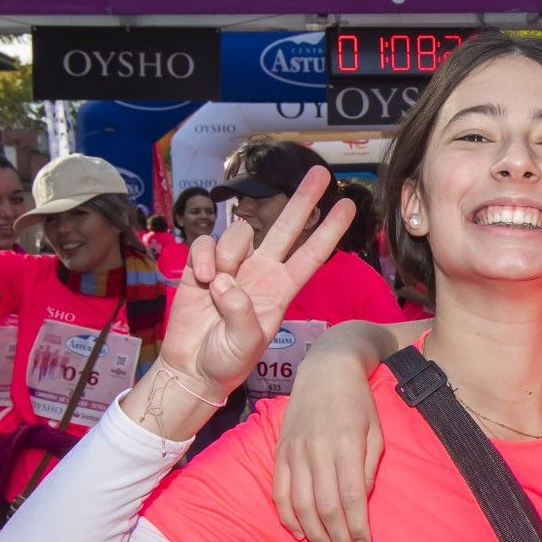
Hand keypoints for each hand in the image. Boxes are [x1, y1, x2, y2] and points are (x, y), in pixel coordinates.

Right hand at [155, 167, 353, 404]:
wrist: (192, 369)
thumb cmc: (226, 361)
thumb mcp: (245, 344)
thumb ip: (241, 314)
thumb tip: (227, 281)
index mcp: (281, 289)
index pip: (311, 254)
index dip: (329, 230)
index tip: (348, 205)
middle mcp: (261, 272)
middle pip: (285, 227)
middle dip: (303, 199)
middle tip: (321, 173)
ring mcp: (233, 266)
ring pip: (240, 234)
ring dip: (229, 254)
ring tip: (218, 285)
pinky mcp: (203, 266)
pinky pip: (205, 244)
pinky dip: (204, 257)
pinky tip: (203, 279)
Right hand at [273, 350, 386, 541]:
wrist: (327, 370)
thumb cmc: (359, 403)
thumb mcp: (376, 432)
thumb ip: (369, 468)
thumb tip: (359, 503)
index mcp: (347, 444)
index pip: (350, 496)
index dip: (356, 526)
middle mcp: (317, 449)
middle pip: (324, 506)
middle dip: (337, 537)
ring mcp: (295, 451)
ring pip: (300, 504)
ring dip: (313, 534)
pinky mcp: (280, 451)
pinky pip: (279, 492)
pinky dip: (287, 517)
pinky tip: (300, 533)